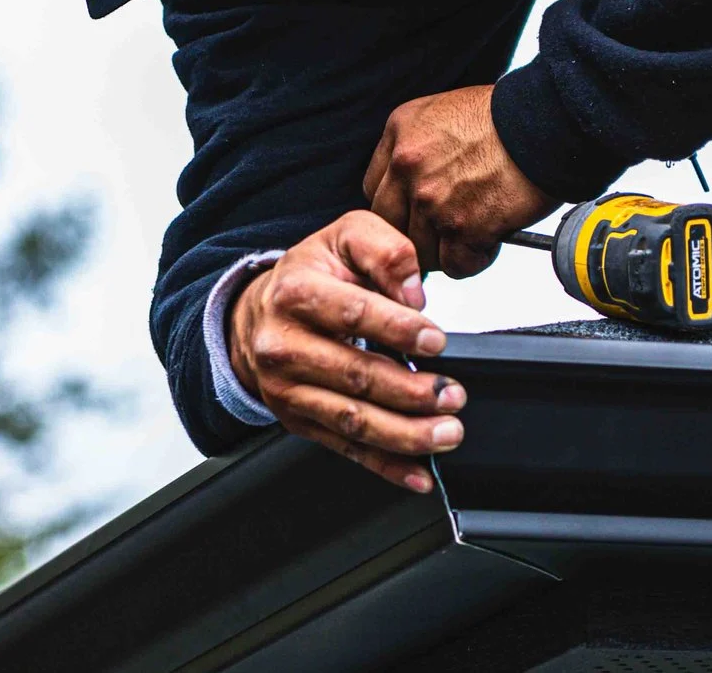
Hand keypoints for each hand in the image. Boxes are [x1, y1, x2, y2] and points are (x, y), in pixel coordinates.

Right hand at [226, 211, 465, 491]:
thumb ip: (386, 251)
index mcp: (295, 293)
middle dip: (410, 392)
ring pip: (351, 420)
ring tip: (446, 432)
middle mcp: (283, 346)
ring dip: (404, 435)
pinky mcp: (299, 421)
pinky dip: (385, 466)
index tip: (436, 342)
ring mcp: (288, 390)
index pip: (351, 313)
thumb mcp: (346, 237)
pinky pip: (345, 448)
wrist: (258, 315)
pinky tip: (418, 474)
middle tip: (452, 395)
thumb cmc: (311, 275)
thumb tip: (413, 294)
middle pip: (353, 375)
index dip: (398, 329)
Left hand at [362, 84, 553, 276]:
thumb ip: (418, 146)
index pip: (375, 190)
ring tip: (472, 236)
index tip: (414, 212)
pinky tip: (489, 242)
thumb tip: (413, 182)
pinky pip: (456, 265)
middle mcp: (408, 168)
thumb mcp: (442, 112)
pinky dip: (473, 261)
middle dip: (414, 234)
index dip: (398, 206)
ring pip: (420, 250)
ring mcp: (433, 200)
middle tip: (441, 233)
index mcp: (400, 134)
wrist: (546, 122)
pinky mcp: (464, 227)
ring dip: (446, 250)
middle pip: (390, 225)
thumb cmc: (508, 115)